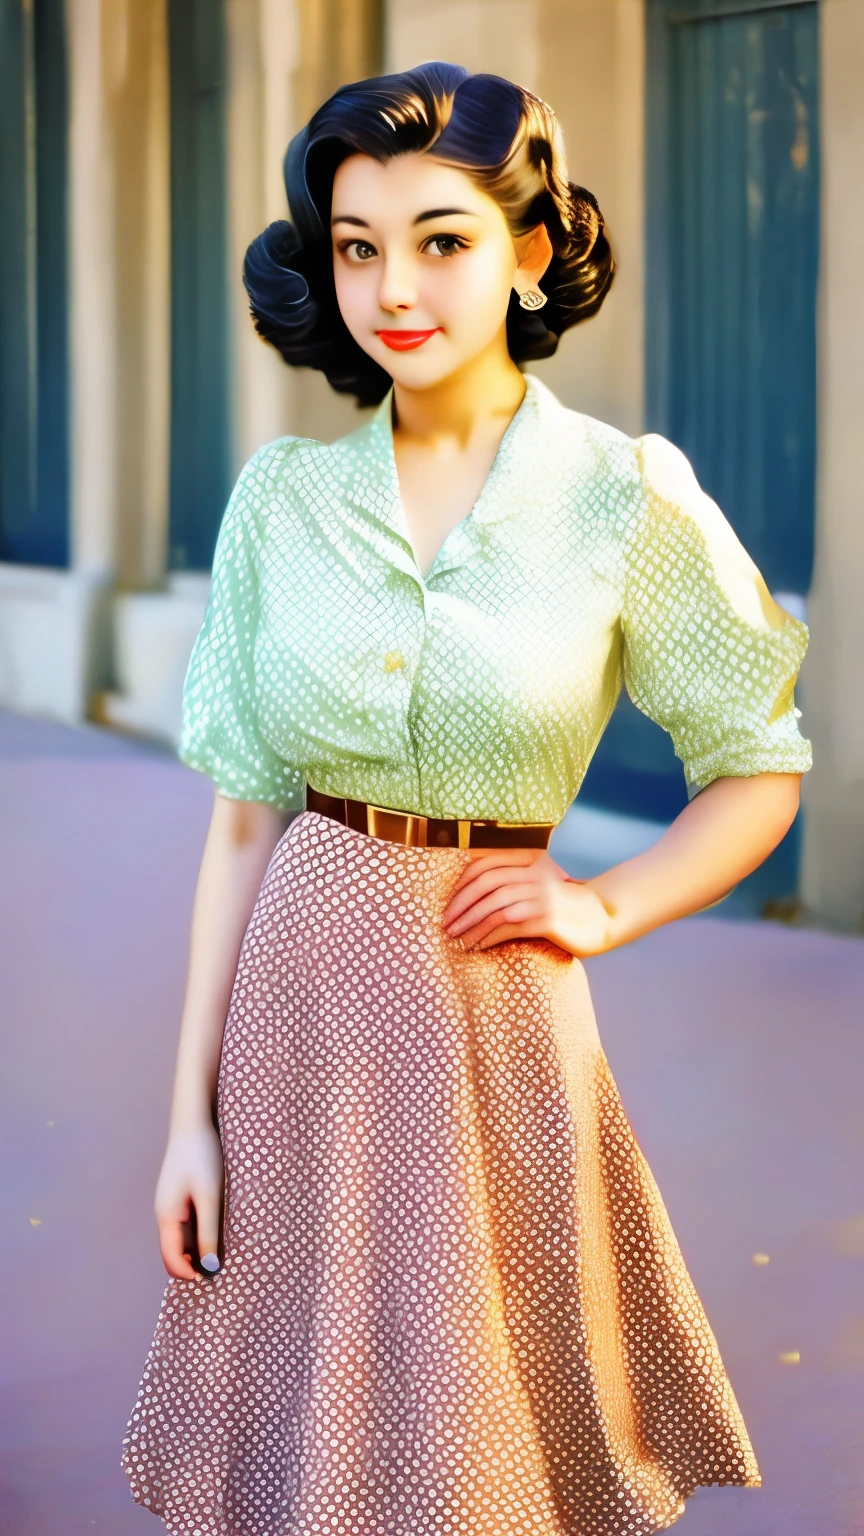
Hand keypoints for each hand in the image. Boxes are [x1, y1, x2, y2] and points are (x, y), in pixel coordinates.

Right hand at [155, 1123, 224, 1281]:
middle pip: (174, 1253)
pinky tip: (218, 1234)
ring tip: (223, 1255)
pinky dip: (199, 1236)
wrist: (194, 1122)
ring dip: (197, 1251)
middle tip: (220, 1272)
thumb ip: (209, 1232)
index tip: (214, 1281)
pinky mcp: (181, 1196)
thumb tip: (209, 1268)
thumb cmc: (203, 1157)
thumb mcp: (210, 1197)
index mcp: (167, 1217)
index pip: (172, 1259)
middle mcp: (165, 1214)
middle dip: (192, 1266)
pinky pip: (187, 1225)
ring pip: (181, 1240)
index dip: (190, 1274)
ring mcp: (172, 1205)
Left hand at [441, 848, 612, 956]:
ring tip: (457, 938)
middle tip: (446, 923)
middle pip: (487, 886)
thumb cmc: (563, 903)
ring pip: (495, 908)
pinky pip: (510, 927)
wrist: (602, 917)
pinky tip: (477, 946)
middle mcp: (536, 875)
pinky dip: (489, 937)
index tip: (449, 902)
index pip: (487, 865)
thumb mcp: (539, 881)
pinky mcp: (549, 920)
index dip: (463, 883)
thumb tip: (470, 892)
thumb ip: (513, 879)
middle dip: (461, 906)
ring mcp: (543, 897)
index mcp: (531, 860)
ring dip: (471, 925)